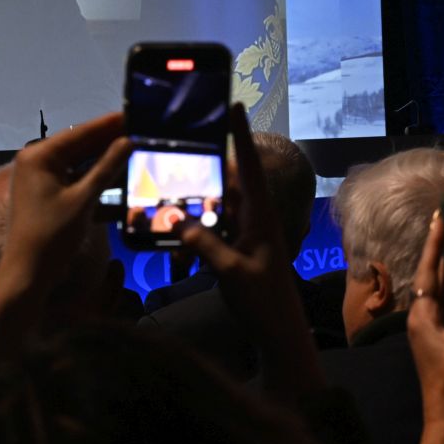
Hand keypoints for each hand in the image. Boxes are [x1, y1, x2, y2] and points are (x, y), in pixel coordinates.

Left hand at [0, 113, 129, 355]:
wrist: (27, 274)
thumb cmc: (52, 236)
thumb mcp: (83, 199)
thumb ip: (107, 168)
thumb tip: (128, 141)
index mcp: (38, 156)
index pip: (80, 132)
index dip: (109, 124)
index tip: (134, 113)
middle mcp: (35, 161)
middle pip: (79, 144)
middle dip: (108, 139)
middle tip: (140, 129)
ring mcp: (38, 177)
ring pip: (78, 160)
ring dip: (103, 157)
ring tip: (134, 147)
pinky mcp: (45, 193)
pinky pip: (73, 176)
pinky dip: (93, 175)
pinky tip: (116, 172)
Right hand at [180, 105, 320, 396]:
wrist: (279, 337)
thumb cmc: (264, 303)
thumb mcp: (230, 272)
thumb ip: (203, 244)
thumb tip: (175, 219)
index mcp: (261, 216)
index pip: (250, 166)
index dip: (240, 135)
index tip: (233, 106)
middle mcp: (254, 219)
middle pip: (223, 185)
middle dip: (198, 178)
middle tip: (171, 165)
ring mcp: (244, 236)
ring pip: (211, 212)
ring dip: (190, 216)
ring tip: (163, 211)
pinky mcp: (235, 252)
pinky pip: (209, 236)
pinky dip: (192, 240)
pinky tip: (172, 251)